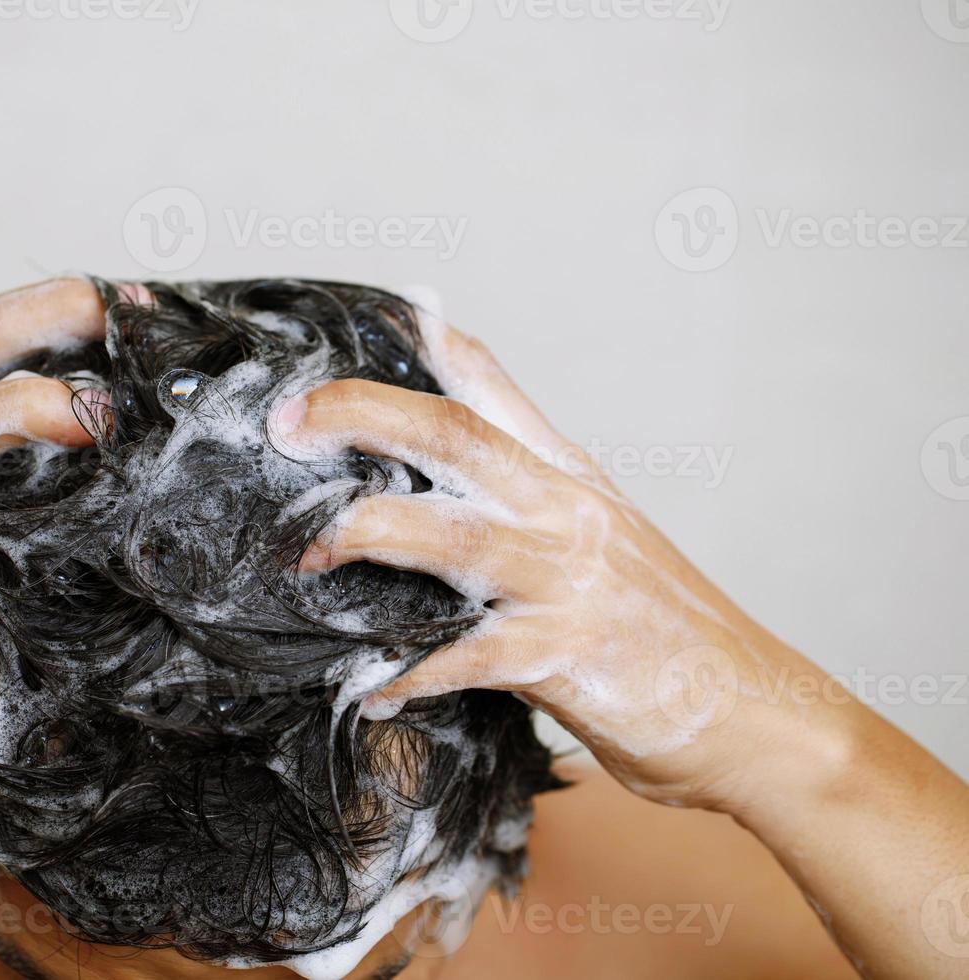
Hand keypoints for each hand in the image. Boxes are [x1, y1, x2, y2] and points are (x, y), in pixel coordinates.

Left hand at [274, 317, 850, 811]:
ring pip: (447, 535)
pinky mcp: (567, 652)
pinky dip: (411, 673)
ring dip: (363, 538)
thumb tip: (466, 481)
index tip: (375, 315)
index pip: (494, 389)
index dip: (432, 344)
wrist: (758, 712)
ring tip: (305, 557)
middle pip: (451, 436)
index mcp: (570, 479)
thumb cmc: (671, 630)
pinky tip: (371, 689)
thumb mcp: (607, 538)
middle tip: (289, 422)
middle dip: (362, 416)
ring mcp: (566, 579)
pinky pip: (466, 658)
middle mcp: (564, 511)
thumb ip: (536, 498)